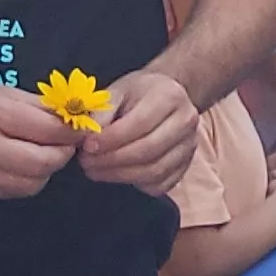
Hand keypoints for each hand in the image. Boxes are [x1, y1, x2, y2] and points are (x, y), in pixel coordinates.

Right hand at [0, 77, 79, 197]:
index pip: (48, 130)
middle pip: (44, 162)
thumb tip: (70, 116)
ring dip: (45, 170)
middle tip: (65, 143)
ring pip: (32, 183)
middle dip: (63, 153)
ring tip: (42, 153)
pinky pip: (13, 192)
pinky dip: (26, 180)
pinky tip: (21, 164)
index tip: (79, 128)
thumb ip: (35, 104)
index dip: (71, 131)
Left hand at [83, 68, 199, 189]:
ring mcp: (189, 146)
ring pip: (154, 171)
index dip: (111, 139)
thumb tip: (86, 137)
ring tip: (96, 170)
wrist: (164, 97)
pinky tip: (118, 174)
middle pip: (148, 150)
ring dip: (120, 175)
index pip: (140, 123)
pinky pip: (160, 185)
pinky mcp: (186, 166)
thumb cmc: (138, 93)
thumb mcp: (117, 91)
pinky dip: (136, 184)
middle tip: (87, 162)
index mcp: (170, 96)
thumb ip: (101, 112)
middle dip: (112, 161)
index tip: (87, 146)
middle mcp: (186, 121)